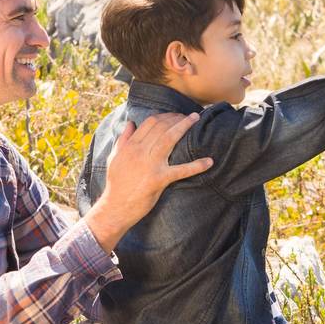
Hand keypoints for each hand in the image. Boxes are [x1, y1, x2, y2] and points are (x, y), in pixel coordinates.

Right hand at [86, 113, 213, 251]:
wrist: (115, 207)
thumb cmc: (116, 184)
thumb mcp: (115, 158)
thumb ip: (123, 139)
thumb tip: (130, 123)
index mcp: (130, 146)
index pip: (150, 122)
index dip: (165, 115)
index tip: (175, 115)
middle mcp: (140, 152)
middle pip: (162, 126)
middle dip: (177, 118)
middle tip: (190, 116)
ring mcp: (150, 165)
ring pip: (170, 139)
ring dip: (185, 127)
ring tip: (197, 120)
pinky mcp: (159, 180)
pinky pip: (181, 170)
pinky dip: (196, 166)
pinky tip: (209, 161)